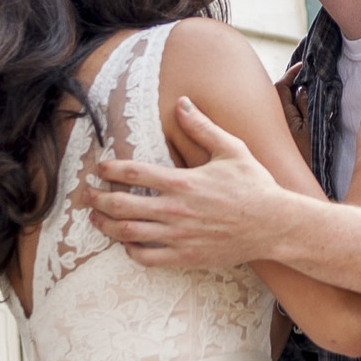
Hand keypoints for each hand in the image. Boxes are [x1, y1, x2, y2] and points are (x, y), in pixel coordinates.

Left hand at [91, 96, 294, 267]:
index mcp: (183, 182)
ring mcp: (179, 236)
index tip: (99, 169)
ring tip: (95, 219)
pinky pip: (147, 257)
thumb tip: (182, 103)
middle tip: (87, 195)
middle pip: (121, 206)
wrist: (274, 225)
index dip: (110, 170)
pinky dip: (130, 250)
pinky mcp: (186, 256)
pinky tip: (126, 243)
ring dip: (106, 226)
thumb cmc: (254, 185)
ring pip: (128, 233)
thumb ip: (202, 127)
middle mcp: (176, 210)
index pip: (134, 173)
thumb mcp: (231, 149)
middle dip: (97, 200)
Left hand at [274, 60, 307, 151]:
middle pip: (276, 94)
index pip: (281, 87)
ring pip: (277, 104)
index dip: (291, 74)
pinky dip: (288, 105)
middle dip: (288, 82)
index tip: (303, 66)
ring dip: (288, 93)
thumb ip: (305, 105)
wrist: (297, 182)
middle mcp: (272, 121)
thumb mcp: (312, 128)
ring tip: (303, 87)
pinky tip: (299, 106)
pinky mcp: (279, 136)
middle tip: (303, 75)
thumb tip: (301, 88)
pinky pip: (280, 114)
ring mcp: (274, 128)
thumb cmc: (308, 156)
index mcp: (280, 116)